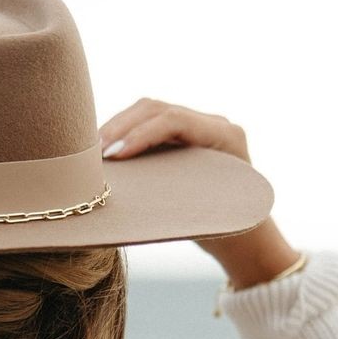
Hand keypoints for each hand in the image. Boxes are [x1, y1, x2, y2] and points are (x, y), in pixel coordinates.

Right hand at [97, 98, 301, 287]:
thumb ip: (176, 198)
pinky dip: (122, 134)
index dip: (140, 135)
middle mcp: (211, 124)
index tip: (113, 155)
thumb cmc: (226, 228)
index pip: (174, 121)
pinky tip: (102, 150)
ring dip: (117, 128)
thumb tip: (129, 199)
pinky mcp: (180, 134)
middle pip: (156, 108)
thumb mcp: (203, 213)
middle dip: (121, 127)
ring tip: (91, 151)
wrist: (245, 230)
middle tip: (94, 151)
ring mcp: (195, 125)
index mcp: (225, 136)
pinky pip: (146, 123)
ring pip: (147, 111)